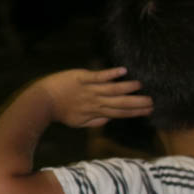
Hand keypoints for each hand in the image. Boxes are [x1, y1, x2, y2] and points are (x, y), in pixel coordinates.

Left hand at [37, 67, 152, 127]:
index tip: (149, 110)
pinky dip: (110, 74)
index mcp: (94, 112)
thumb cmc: (59, 111)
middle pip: (118, 103)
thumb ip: (94, 121)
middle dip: (136, 103)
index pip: (118, 113)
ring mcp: (88, 89)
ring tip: (140, 85)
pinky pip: (98, 76)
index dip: (134, 112)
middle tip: (152, 101)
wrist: (42, 101)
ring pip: (111, 90)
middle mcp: (94, 102)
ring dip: (126, 88)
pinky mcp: (81, 78)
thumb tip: (110, 120)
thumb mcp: (77, 122)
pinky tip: (123, 71)